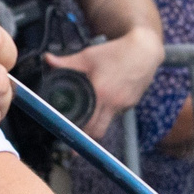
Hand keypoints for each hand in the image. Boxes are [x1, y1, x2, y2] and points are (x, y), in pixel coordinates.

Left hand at [43, 27, 161, 140]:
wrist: (145, 50)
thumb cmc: (116, 52)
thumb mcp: (88, 56)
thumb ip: (67, 62)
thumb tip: (48, 59)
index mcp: (100, 93)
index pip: (88, 123)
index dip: (78, 134)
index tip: (71, 143)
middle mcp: (113, 103)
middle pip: (98, 131)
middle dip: (87, 136)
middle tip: (76, 138)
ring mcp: (124, 105)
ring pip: (108, 122)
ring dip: (98, 123)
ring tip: (88, 118)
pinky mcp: (132, 103)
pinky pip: (117, 113)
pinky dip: (109, 111)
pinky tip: (105, 100)